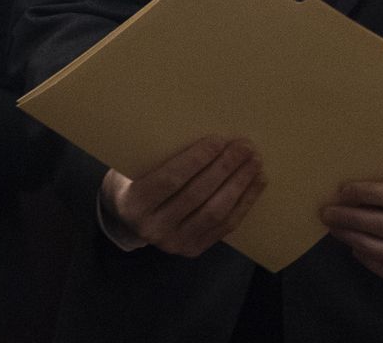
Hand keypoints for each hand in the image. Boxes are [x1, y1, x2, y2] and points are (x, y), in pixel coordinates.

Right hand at [101, 136, 264, 256]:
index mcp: (134, 204)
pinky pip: (225, 226)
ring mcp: (176, 243)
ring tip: (255, 161)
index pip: (171, 180)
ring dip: (239, 184)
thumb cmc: (131, 180)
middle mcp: (154, 228)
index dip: (197, 159)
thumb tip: (200, 133)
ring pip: (216, 213)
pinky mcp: (194, 249)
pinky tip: (256, 182)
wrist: (126, 220)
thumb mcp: (132, 165)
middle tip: (244, 146)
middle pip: (198, 196)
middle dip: (225, 168)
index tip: (219, 140)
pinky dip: (244, 202)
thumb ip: (157, 155)